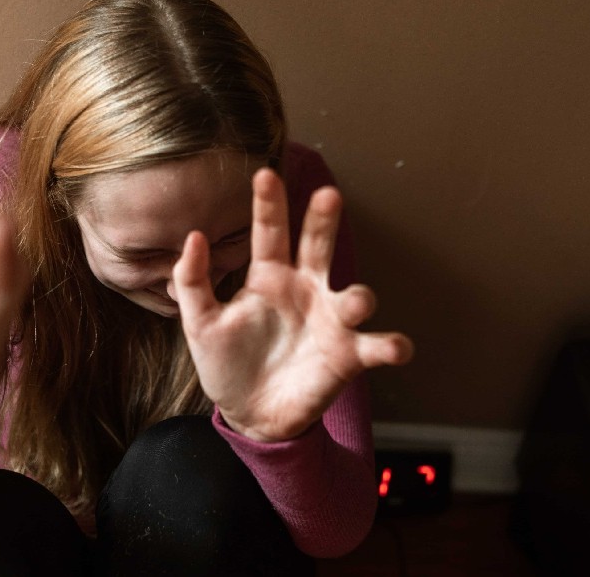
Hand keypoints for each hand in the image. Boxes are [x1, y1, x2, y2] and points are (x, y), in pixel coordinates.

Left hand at [173, 168, 411, 442]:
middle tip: (327, 195)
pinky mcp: (348, 355)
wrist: (249, 414)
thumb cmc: (226, 363)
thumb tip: (193, 235)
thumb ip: (193, 281)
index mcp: (269, 276)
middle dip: (323, 221)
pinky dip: (391, 345)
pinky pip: (376, 345)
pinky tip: (396, 347)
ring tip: (356, 301)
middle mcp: (305, 289)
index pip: (269, 232)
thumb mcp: (200, 324)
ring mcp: (330, 320)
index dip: (268, 204)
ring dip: (359, 296)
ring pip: (353, 296)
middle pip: (318, 246)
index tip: (264, 174)